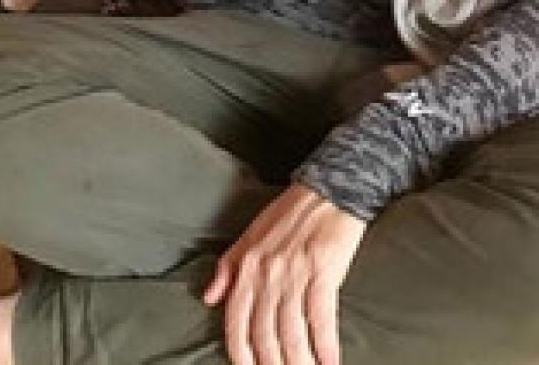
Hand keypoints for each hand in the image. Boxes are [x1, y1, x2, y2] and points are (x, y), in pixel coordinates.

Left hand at [205, 183, 366, 364]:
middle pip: (264, 335)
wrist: (327, 190)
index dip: (241, 354)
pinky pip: (321, 318)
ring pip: (292, 333)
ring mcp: (294, 275)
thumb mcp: (248, 237)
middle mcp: (266, 275)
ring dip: (299, 362)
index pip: (236, 323)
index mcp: (246, 268)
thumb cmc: (288, 214)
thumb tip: (209, 298)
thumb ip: (227, 268)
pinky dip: (325, 346)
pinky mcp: (323, 272)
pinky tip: (329, 362)